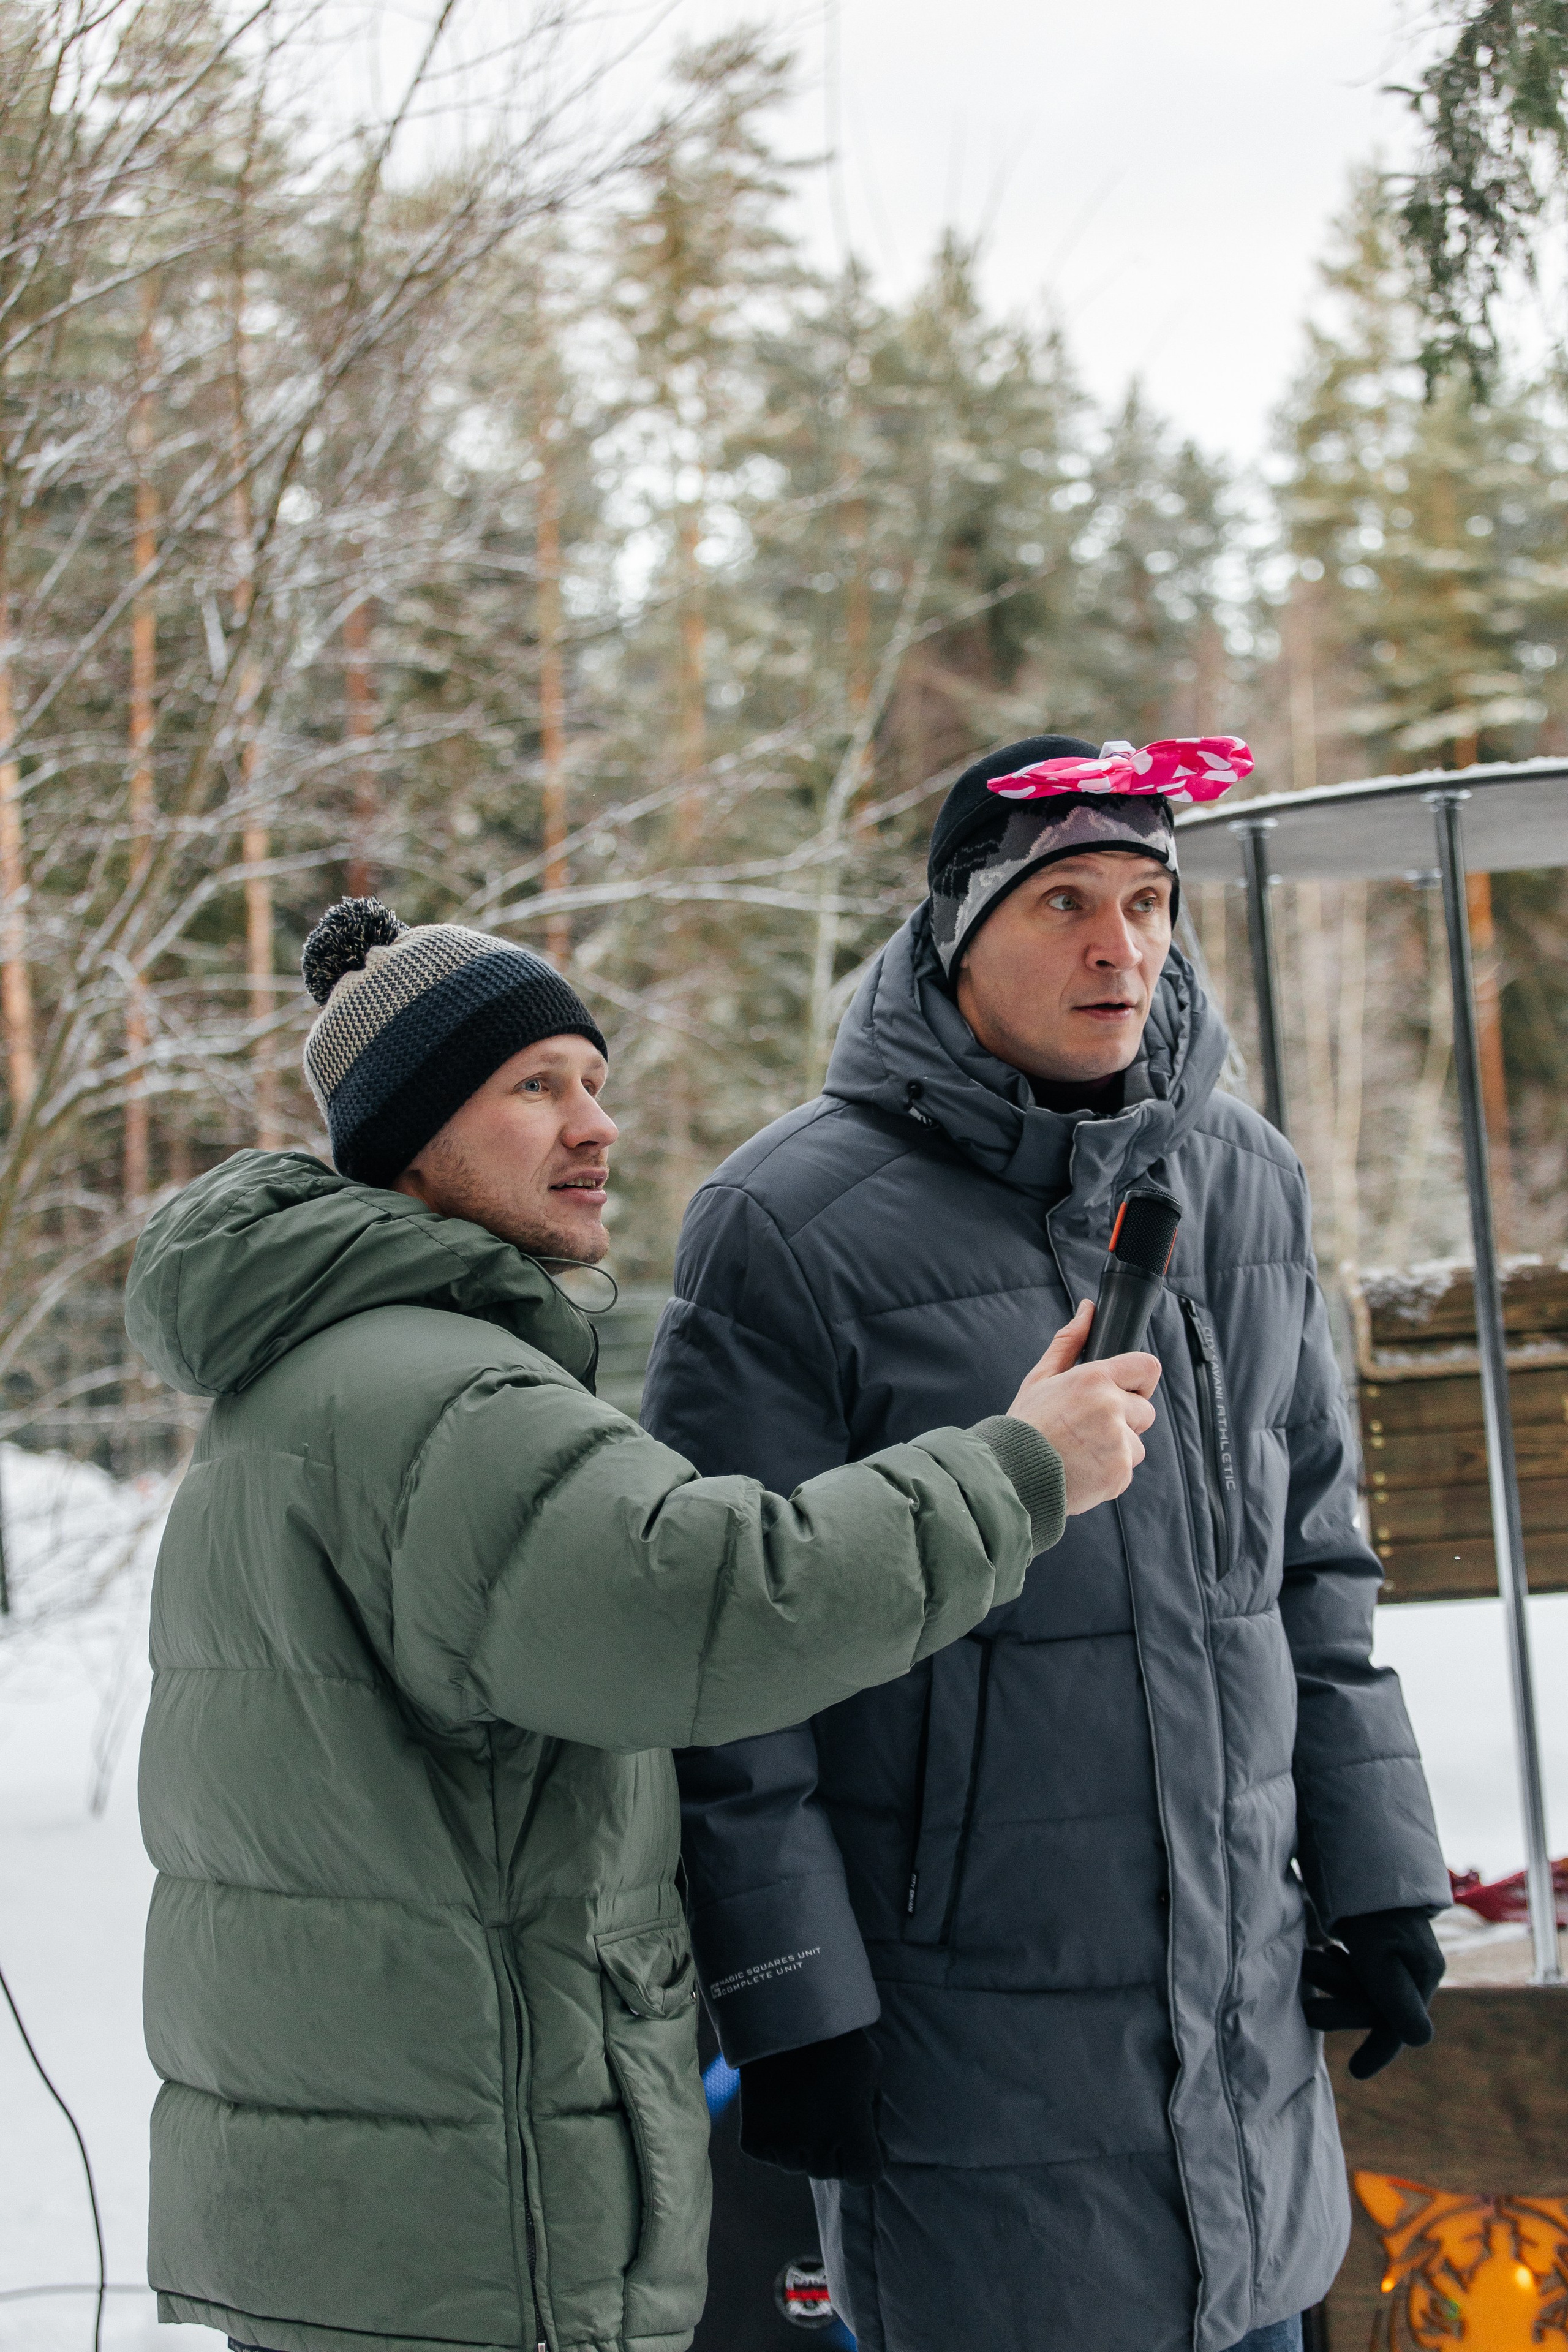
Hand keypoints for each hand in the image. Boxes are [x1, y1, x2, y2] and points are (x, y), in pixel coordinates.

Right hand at [738, 2027, 883, 2184]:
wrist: (780, 2014)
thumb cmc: (835, 2039)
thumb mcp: (869, 2070)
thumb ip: (870, 2112)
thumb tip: (870, 2140)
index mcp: (850, 2127)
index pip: (865, 2174)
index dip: (868, 2160)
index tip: (865, 2144)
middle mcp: (816, 2144)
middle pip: (829, 2170)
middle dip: (834, 2148)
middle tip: (827, 2114)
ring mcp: (781, 2145)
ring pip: (797, 2164)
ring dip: (802, 2146)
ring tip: (801, 2108)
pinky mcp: (753, 2139)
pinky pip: (769, 2154)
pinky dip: (774, 2139)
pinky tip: (778, 2108)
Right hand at [1005, 1300, 1160, 1513]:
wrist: (1011, 1476)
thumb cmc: (1024, 1426)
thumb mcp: (1041, 1378)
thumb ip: (1070, 1342)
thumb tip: (1087, 1310)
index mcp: (1094, 1379)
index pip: (1146, 1367)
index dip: (1139, 1380)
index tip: (1127, 1391)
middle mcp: (1111, 1408)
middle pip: (1145, 1410)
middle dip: (1125, 1420)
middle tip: (1089, 1429)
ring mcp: (1118, 1443)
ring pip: (1136, 1444)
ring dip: (1117, 1449)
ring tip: (1081, 1452)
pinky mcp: (1120, 1473)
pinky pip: (1126, 1470)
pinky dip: (1109, 1473)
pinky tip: (1082, 1470)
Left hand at [1301, 1907, 1445, 2078]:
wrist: (1361, 1854)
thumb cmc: (1370, 1908)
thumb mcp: (1379, 1955)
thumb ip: (1394, 1999)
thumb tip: (1421, 2042)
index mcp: (1422, 1972)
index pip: (1401, 2025)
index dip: (1378, 2051)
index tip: (1355, 2072)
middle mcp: (1413, 1966)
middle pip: (1376, 2006)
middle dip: (1340, 2006)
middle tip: (1308, 2008)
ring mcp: (1396, 1954)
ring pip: (1363, 1987)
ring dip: (1333, 1980)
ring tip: (1310, 1959)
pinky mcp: (1377, 1942)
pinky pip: (1358, 1969)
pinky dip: (1338, 1966)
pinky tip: (1325, 1950)